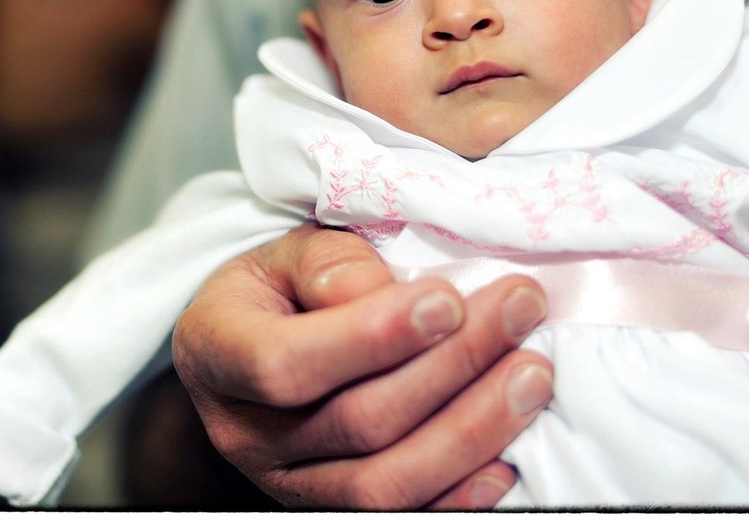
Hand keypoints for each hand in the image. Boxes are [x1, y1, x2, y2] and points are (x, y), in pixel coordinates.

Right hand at [171, 223, 552, 508]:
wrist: (258, 345)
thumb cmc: (278, 289)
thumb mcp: (284, 252)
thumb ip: (327, 262)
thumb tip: (382, 290)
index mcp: (216, 354)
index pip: (284, 364)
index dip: (369, 338)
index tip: (447, 298)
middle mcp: (245, 435)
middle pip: (356, 422)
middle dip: (453, 366)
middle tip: (521, 309)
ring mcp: (289, 485)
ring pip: (383, 485)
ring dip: (473, 429)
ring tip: (532, 372)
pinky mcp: (332, 510)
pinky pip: (401, 519)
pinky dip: (462, 493)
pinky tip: (509, 452)